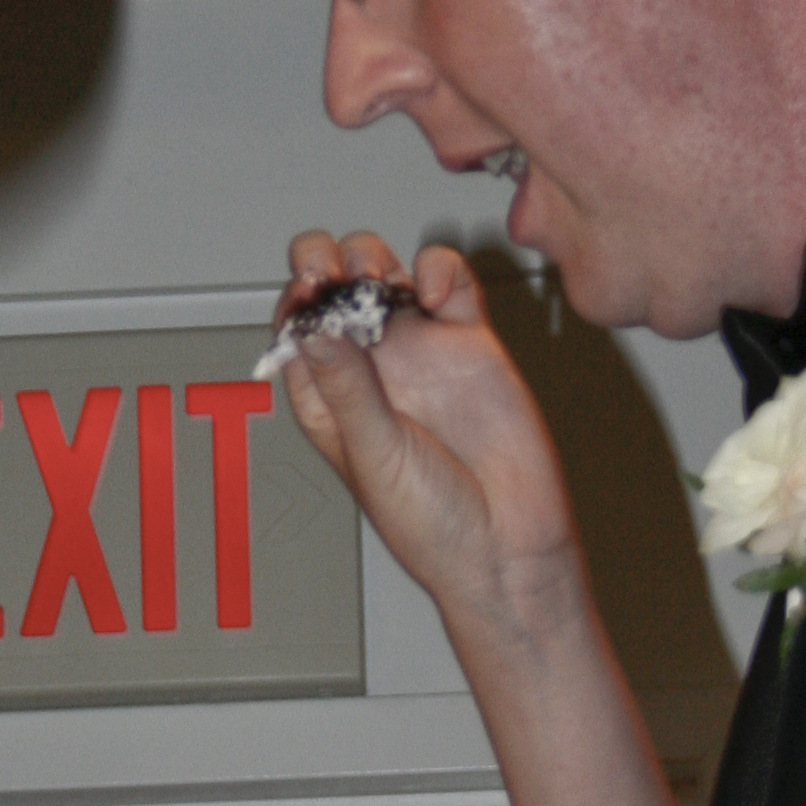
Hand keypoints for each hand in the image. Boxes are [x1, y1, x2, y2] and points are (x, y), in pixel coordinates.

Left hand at [278, 233, 577, 633]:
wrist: (510, 545)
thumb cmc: (432, 524)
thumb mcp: (374, 455)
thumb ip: (347, 388)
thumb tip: (310, 331)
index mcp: (329, 398)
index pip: (294, 330)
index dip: (294, 301)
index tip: (304, 290)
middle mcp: (370, 369)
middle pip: (332, 291)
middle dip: (324, 267)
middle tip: (333, 273)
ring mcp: (419, 350)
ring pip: (384, 275)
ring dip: (371, 260)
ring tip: (375, 278)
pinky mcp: (469, 340)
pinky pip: (448, 282)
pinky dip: (437, 268)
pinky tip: (430, 290)